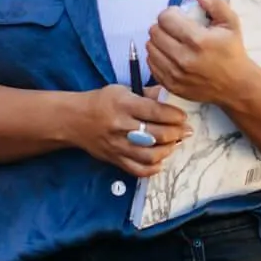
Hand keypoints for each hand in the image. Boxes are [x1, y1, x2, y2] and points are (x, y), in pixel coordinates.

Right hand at [74, 84, 190, 176]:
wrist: (75, 120)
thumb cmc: (102, 102)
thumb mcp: (122, 90)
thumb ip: (147, 93)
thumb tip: (170, 94)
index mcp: (123, 104)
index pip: (155, 111)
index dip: (174, 116)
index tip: (183, 117)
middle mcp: (121, 126)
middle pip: (156, 134)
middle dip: (177, 133)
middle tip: (186, 131)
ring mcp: (118, 146)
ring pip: (150, 155)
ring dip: (168, 150)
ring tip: (174, 144)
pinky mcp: (115, 159)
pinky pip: (137, 170)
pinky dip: (152, 168)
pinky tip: (160, 160)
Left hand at [148, 0, 259, 105]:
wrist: (236, 86)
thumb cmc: (232, 51)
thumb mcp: (231, 23)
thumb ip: (214, 3)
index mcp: (198, 40)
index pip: (165, 18)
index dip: (170, 13)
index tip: (179, 16)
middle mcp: (183, 58)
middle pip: (154, 32)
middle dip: (163, 26)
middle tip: (174, 28)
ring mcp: (175, 74)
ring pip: (150, 47)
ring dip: (158, 40)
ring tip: (171, 40)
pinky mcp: (170, 85)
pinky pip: (151, 64)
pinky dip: (157, 56)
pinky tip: (169, 54)